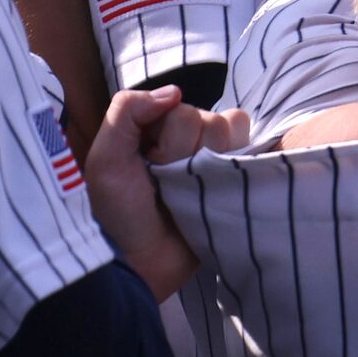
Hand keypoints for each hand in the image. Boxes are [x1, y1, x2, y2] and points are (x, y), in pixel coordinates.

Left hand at [84, 84, 249, 298]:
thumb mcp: (106, 159)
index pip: (180, 107)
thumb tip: (176, 92)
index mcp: (155, 129)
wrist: (141, 264)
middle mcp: (187, 140)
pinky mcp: (234, 181)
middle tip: (166, 181)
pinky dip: (239, 165)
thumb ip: (127, 111)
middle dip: (184, 152)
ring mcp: (213, 160)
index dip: (167, 135)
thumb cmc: (117, 213)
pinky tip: (216, 188)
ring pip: (231, 132)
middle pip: (208, 119)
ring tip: (189, 190)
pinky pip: (251, 152)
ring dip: (209, 162)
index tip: (148, 162)